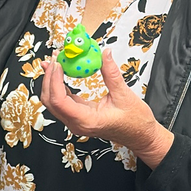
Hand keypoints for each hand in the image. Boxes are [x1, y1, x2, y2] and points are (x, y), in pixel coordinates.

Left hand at [39, 53, 171, 166]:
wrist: (141, 136)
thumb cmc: (135, 123)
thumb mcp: (124, 95)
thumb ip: (111, 73)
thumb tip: (105, 54)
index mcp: (87, 120)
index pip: (59, 101)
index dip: (54, 80)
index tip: (58, 63)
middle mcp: (77, 123)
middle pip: (50, 101)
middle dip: (49, 78)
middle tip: (55, 58)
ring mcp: (76, 121)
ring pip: (53, 102)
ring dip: (51, 81)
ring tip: (55, 62)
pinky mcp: (79, 116)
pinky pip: (62, 102)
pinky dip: (58, 86)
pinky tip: (60, 74)